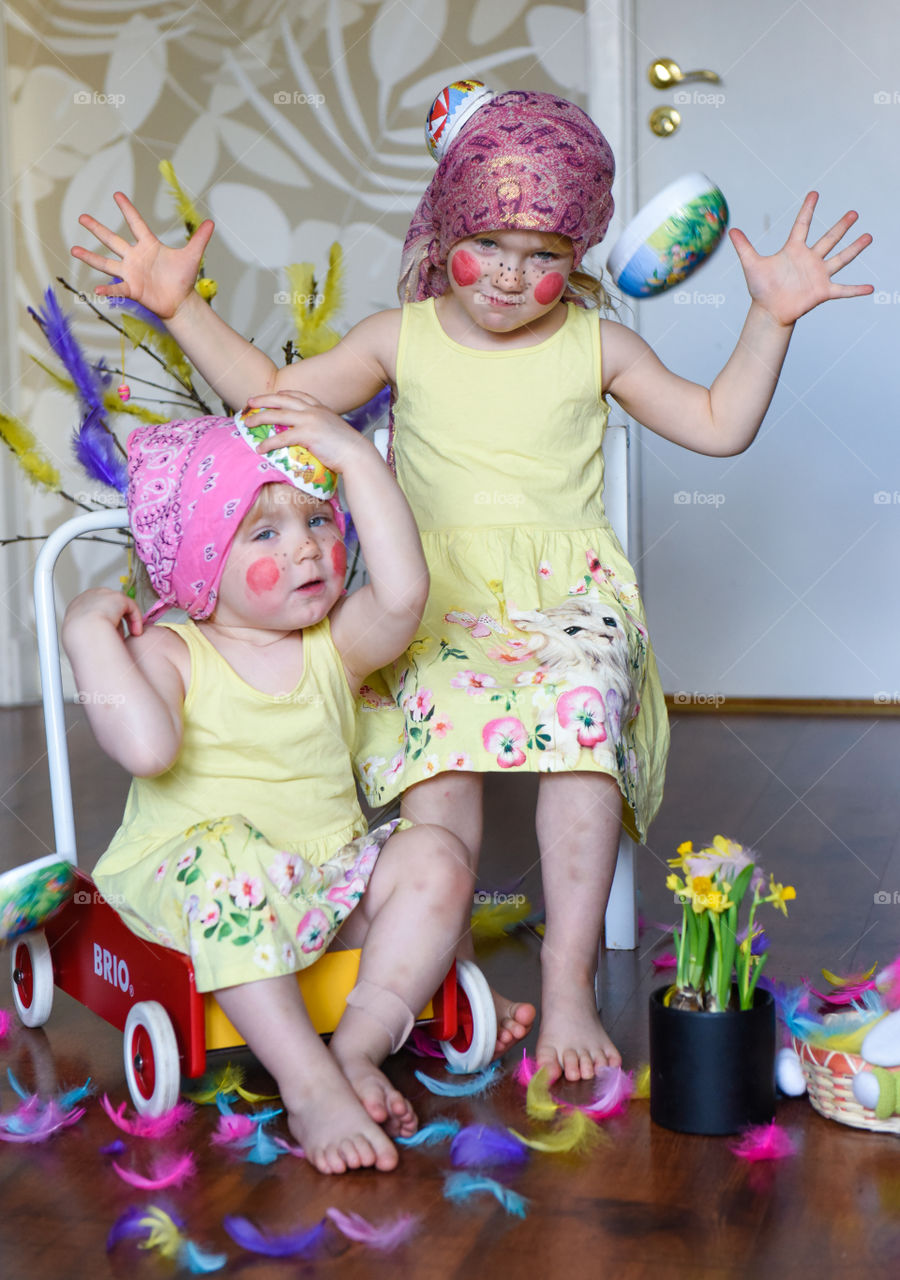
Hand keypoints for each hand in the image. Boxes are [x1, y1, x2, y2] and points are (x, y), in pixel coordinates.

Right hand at [63, 587, 143, 644]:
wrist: (84, 631)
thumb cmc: (80, 638)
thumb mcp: (79, 635)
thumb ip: (89, 632)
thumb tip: (96, 638)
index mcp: (76, 605)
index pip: (93, 609)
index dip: (103, 620)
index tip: (107, 632)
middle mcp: (89, 596)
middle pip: (107, 606)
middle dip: (114, 620)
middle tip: (118, 636)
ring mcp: (104, 595)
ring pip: (120, 607)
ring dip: (125, 623)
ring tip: (127, 636)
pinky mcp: (118, 597)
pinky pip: (131, 608)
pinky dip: (135, 620)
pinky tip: (136, 632)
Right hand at [70, 191, 213, 319]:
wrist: (180, 302)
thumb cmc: (183, 279)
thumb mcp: (192, 256)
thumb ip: (200, 239)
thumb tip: (212, 222)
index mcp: (148, 245)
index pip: (136, 223)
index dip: (127, 209)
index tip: (117, 194)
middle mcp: (135, 257)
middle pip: (113, 240)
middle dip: (97, 228)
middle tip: (81, 217)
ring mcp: (131, 273)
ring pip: (106, 263)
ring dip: (90, 257)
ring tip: (73, 249)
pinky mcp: (132, 289)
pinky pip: (117, 288)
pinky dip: (108, 290)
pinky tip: (96, 290)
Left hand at [245, 390, 373, 473]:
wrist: (357, 455)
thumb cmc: (348, 448)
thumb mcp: (333, 430)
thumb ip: (321, 427)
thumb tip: (312, 436)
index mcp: (320, 408)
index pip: (297, 395)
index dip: (281, 394)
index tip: (270, 396)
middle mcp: (313, 410)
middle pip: (282, 399)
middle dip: (264, 400)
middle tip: (249, 402)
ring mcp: (310, 421)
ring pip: (277, 415)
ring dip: (260, 418)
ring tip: (248, 423)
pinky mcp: (308, 435)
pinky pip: (282, 438)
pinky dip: (268, 443)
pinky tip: (260, 448)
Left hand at [729, 192, 872, 326]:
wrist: (768, 312)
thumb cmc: (761, 289)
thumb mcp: (751, 265)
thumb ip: (744, 247)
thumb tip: (731, 230)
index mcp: (793, 250)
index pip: (802, 225)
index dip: (808, 209)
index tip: (815, 193)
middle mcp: (809, 259)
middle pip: (828, 238)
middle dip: (841, 226)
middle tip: (853, 213)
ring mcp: (818, 275)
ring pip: (840, 258)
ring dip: (854, 248)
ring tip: (868, 236)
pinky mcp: (822, 291)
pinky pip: (843, 290)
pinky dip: (856, 290)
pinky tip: (870, 288)